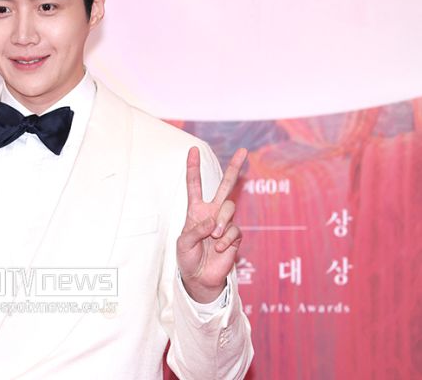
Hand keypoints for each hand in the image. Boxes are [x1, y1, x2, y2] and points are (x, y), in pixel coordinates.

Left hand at [176, 147, 246, 302]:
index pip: (194, 185)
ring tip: (214, 238)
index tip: (193, 149)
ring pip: (230, 208)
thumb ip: (196, 230)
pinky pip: (234, 230)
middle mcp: (212, 213)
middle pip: (225, 186)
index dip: (193, 167)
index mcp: (196, 210)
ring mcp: (224, 223)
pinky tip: (220, 248)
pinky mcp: (235, 236)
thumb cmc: (188, 258)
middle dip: (234, 168)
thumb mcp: (183, 243)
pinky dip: (226, 239)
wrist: (200, 277)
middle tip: (244, 151)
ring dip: (221, 222)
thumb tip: (213, 221)